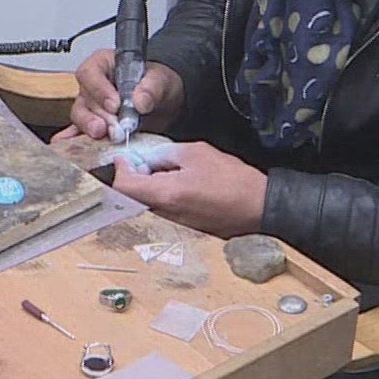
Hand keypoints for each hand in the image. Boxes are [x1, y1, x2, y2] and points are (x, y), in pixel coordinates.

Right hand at [55, 50, 184, 140]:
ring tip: (103, 136)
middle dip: (99, 116)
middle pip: (85, 99)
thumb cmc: (157, 84)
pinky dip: (79, 140)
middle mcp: (92, 85)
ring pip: (79, 116)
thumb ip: (152, 87)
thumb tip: (140, 101)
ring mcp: (90, 107)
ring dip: (90, 128)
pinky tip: (81, 147)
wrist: (164, 104)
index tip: (115, 105)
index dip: (99, 90)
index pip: (90, 73)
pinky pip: (81, 133)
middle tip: (114, 128)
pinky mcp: (94, 126)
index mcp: (103, 65)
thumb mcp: (161, 80)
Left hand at [111, 141, 267, 237]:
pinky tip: (180, 181)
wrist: (259, 207)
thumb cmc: (231, 179)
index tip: (125, 157)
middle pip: (132, 196)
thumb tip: (144, 158)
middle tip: (147, 160)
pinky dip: (163, 193)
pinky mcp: (185, 226)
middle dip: (134, 176)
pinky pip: (163, 208)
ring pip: (147, 202)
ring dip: (149, 185)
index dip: (119, 169)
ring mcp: (175, 223)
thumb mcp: (195, 153)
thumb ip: (163, 154)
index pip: (123, 187)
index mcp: (165, 195)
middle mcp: (165, 214)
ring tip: (168, 169)